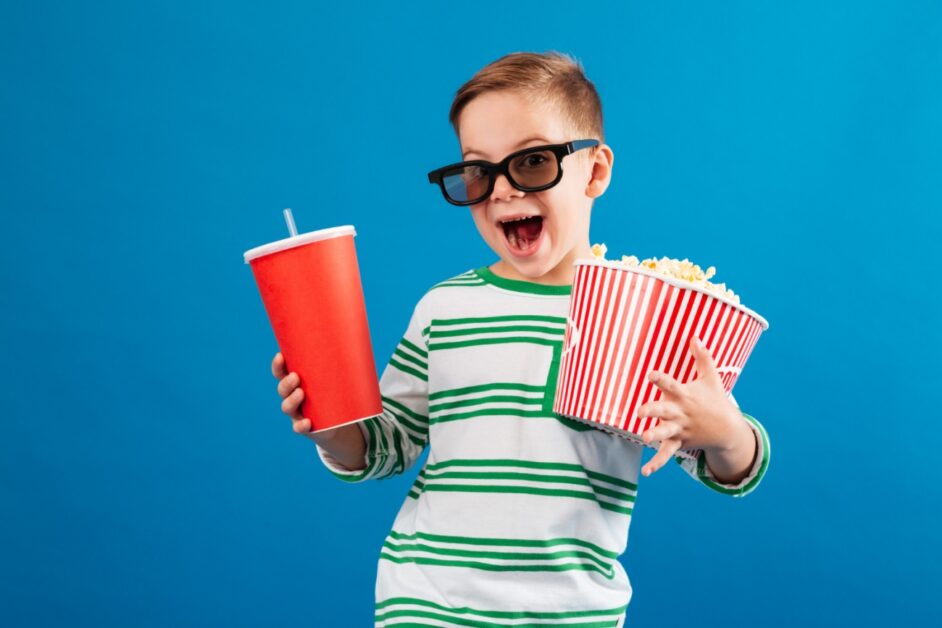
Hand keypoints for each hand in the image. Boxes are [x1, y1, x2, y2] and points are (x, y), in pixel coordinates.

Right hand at [271, 352, 332, 442]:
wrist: (336, 422)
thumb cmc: (333, 393)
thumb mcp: (333, 378)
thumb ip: (338, 363)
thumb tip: (355, 340)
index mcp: (295, 383)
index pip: (281, 373)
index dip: (278, 365)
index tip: (280, 356)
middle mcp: (292, 397)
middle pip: (282, 389)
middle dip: (286, 382)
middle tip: (296, 376)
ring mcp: (296, 413)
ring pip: (287, 407)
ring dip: (292, 400)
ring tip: (301, 393)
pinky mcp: (304, 427)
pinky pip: (298, 428)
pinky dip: (301, 425)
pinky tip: (307, 422)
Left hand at [636, 337, 743, 476]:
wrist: (728, 429)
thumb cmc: (715, 399)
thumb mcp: (711, 378)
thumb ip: (702, 357)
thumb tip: (695, 336)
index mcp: (686, 396)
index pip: (671, 385)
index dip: (660, 380)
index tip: (650, 374)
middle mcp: (681, 413)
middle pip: (664, 411)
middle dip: (652, 411)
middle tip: (640, 411)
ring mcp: (680, 429)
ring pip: (664, 433)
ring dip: (654, 436)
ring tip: (644, 438)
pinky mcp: (679, 442)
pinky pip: (666, 454)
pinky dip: (657, 464)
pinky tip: (646, 472)